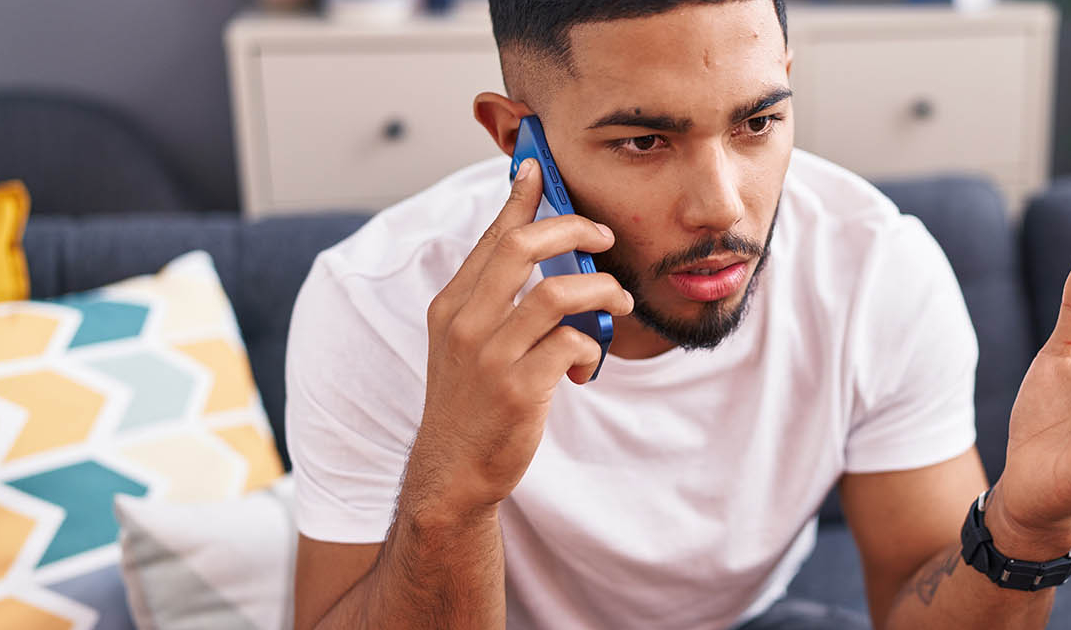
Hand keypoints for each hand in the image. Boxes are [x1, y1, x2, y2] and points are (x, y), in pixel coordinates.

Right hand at [405, 158, 634, 519]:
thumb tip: (528, 250)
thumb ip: (489, 299)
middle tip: (604, 239)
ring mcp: (491, 356)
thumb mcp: (462, 343)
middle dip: (573, 231)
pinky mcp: (520, 389)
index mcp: (451, 306)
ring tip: (618, 304)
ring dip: (601, 292)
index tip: (539, 170)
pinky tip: (587, 363)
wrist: (452, 471)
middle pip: (523, 249)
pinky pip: (572, 343)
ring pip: (558, 293)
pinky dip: (591, 347)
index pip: (492, 237)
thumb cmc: (469, 403)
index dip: (520, 200)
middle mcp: (466, 324)